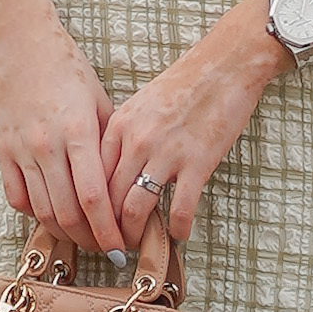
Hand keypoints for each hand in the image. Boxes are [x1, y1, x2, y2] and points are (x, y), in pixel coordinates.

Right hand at [0, 0, 123, 253]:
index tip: (122, 246)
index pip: (94, 197)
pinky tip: (53, 213)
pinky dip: (35, 213)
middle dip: (90, 239)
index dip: (108, 229)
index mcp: (78, 131)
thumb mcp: (101, 101)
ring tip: (84, 237)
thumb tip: (128, 185)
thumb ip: (110, 145)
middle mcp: (46, 145)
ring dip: (65, 232)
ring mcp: (20, 150)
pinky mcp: (1, 150)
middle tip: (107, 248)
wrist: (21, 42)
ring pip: (42, 211)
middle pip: (67, 213)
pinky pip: (16, 197)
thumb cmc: (69, 68)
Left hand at [98, 3, 282, 243]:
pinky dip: (178, 229)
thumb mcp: (140, 105)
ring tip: (138, 246)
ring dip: (134, 235)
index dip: (87, 208)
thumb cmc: (185, 84)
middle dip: (105, 230)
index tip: (90, 225)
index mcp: (119, 126)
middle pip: (107, 199)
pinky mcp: (198, 162)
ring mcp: (167, 153)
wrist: (225, 65)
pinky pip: (181, 208)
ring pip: (135, 209)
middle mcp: (137, 141)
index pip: (90, 177)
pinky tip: (180, 234)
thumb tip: (112, 172)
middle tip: (111, 246)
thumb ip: (123, 137)